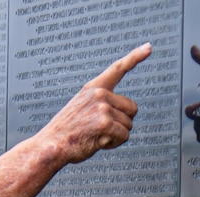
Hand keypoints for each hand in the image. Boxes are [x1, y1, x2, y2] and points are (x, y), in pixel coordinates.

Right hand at [39, 43, 150, 162]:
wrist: (51, 145)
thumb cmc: (66, 132)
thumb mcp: (81, 108)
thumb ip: (101, 103)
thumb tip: (126, 112)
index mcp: (93, 88)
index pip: (118, 68)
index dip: (135, 56)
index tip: (149, 47)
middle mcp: (99, 95)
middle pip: (132, 108)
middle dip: (123, 121)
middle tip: (103, 129)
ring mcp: (102, 109)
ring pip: (128, 125)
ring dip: (116, 135)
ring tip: (95, 136)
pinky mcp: (105, 124)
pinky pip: (124, 136)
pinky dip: (114, 144)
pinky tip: (98, 143)